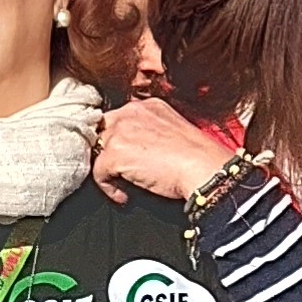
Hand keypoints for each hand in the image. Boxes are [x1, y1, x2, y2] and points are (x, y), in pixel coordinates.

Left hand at [93, 98, 240, 201]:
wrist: (204, 167)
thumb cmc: (196, 156)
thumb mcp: (172, 129)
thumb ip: (151, 129)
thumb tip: (139, 146)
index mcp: (147, 105)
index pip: (118, 118)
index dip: (117, 139)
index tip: (124, 155)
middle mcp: (131, 112)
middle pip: (102, 130)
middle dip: (107, 150)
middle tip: (118, 170)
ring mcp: (121, 131)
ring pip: (97, 149)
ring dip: (107, 168)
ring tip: (123, 183)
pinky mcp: (115, 153)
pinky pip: (98, 172)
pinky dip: (108, 188)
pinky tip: (124, 195)